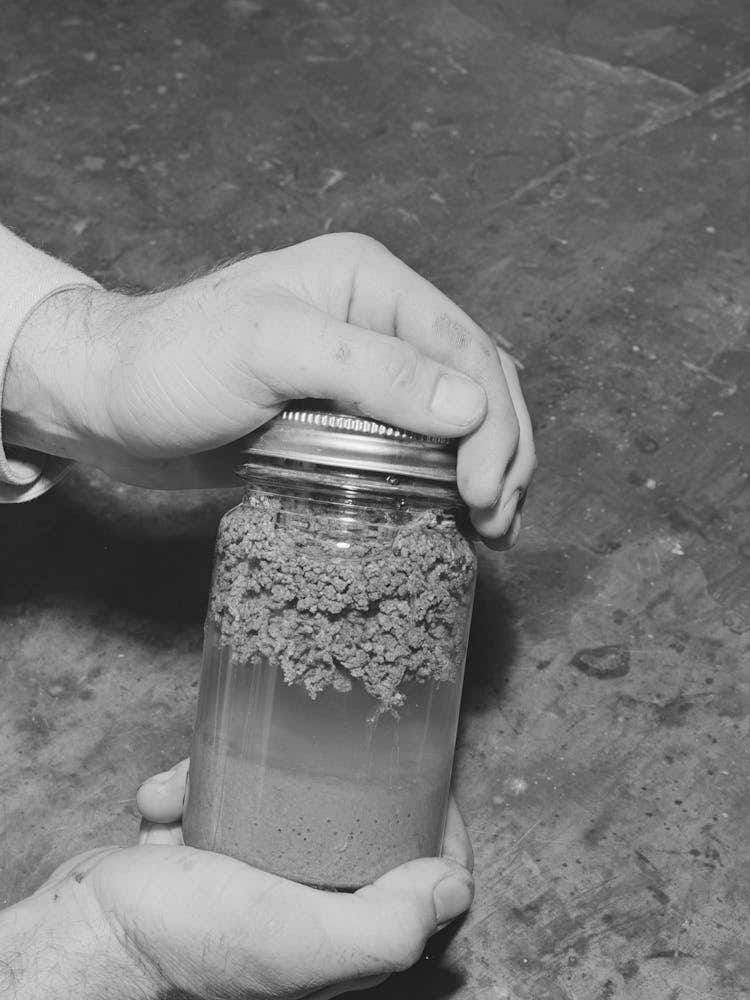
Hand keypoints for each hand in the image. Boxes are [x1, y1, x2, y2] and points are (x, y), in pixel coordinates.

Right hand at [0, 760, 471, 999]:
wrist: (82, 939)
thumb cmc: (185, 945)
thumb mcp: (299, 937)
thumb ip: (385, 923)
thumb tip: (453, 889)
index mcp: (340, 940)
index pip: (419, 876)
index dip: (430, 819)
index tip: (418, 766)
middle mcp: (303, 912)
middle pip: (348, 824)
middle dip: (321, 780)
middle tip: (308, 746)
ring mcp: (251, 882)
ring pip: (274, 799)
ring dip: (231, 777)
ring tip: (193, 784)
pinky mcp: (202, 858)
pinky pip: (213, 802)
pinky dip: (185, 791)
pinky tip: (160, 803)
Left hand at [4, 232, 533, 539]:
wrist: (109, 401)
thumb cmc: (172, 360)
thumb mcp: (268, 348)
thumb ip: (370, 370)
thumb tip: (472, 407)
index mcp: (370, 282)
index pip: (465, 347)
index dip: (493, 422)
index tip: (483, 492)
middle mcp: (378, 322)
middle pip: (477, 382)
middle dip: (502, 450)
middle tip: (497, 520)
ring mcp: (365, 375)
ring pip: (456, 418)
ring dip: (484, 469)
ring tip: (491, 528)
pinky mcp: (346, 422)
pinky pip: (415, 448)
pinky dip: (443, 480)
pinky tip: (451, 516)